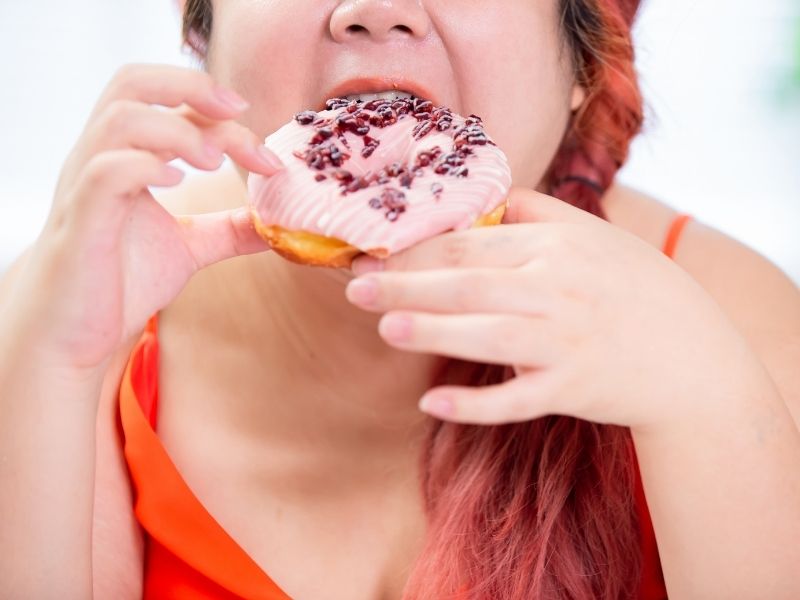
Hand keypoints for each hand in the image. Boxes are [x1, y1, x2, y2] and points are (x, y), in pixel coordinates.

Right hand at [13, 64, 282, 371]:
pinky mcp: (81, 224)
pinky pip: (104, 173)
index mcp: (123, 157)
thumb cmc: (121, 285)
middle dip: (191, 86)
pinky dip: (145, 166)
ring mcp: (84, 188)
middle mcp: (99, 160)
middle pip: (133, 85)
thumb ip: (228, 229)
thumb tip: (277, 223)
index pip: (168, 105)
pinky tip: (177, 182)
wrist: (74, 340)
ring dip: (177, 129)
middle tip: (240, 110)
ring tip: (214, 160)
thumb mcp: (188, 248)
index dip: (221, 115)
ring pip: (120, 120)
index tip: (267, 152)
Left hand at [346, 188, 746, 431]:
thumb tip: (490, 201)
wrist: (691, 356)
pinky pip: (516, 400)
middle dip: (408, 285)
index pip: (472, 245)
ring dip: (433, 332)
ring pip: (487, 335)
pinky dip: (475, 405)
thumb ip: (542, 213)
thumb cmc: (634, 288)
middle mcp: (557, 290)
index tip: (375, 253)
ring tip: (386, 329)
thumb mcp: (595, 237)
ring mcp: (564, 343)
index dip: (417, 249)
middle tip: (357, 288)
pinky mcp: (571, 390)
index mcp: (557, 248)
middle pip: (469, 284)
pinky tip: (433, 405)